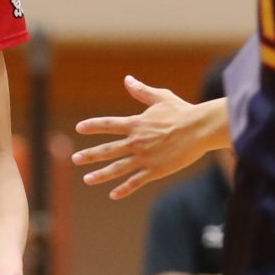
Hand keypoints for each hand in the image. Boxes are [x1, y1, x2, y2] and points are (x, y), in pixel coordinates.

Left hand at [74, 76, 213, 200]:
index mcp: (136, 124)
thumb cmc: (182, 112)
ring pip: (117, 168)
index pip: (108, 124)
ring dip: (101, 175)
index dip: (93, 125)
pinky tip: (113, 194)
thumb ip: (142, 91)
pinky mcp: (155, 170)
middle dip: (90, 154)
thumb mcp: (161, 97)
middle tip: (75, 158)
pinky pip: (135, 181)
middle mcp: (136, 142)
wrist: (200, 129)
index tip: (78, 128)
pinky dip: (123, 189)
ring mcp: (144, 157)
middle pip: (108, 149)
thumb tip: (127, 79)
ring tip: (87, 179)